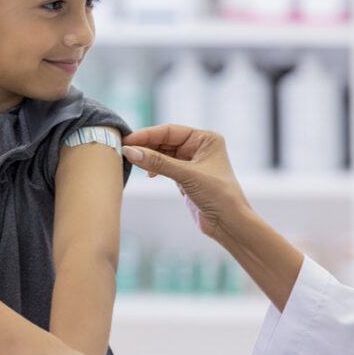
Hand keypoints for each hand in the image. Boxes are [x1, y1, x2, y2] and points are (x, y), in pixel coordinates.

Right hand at [122, 125, 248, 238]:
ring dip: (148, 157)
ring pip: (163, 154)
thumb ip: (158, 162)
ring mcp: (192, 162)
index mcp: (205, 139)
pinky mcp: (186, 177)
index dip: (147, 135)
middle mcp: (199, 147)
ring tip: (131, 161)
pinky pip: (164, 166)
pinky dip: (154, 168)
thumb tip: (131, 152)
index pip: (170, 131)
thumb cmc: (218, 195)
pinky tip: (147, 173)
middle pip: (165, 141)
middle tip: (124, 150)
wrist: (229, 223)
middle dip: (146, 146)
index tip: (128, 140)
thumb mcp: (186, 175)